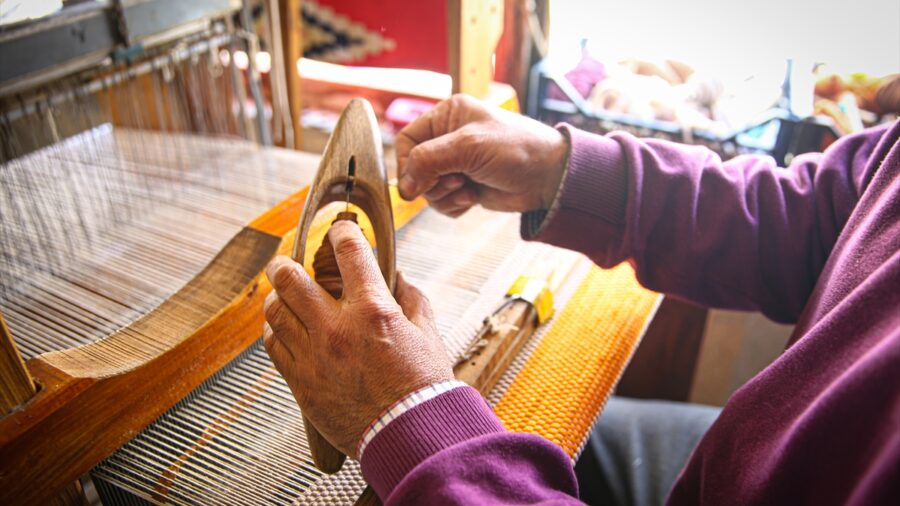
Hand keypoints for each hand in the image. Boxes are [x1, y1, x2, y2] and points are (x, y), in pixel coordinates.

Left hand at [263, 221, 453, 457]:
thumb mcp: (427, 334)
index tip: (338, 230)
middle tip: (286, 262)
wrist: (410, 435)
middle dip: (285, 263)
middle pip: (290, 278)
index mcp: (372, 310)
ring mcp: (315, 356)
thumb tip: (398, 277)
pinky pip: (274, 346)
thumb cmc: (423, 388)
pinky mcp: (302, 384)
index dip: (340, 231)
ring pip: (274, 311)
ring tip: (282, 296)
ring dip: (277, 297)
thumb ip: (412, 299)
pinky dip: (275, 331)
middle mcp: (337, 328)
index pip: (347, 251)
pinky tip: (283, 330)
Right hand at [396, 94, 568, 216]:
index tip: (416, 182)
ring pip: (427, 189)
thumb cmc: (516, 149)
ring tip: (468, 189)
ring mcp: (457, 164)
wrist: (549, 177)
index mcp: (447, 115)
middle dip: (432, 182)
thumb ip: (429, 161)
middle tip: (456, 181)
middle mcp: (449, 138)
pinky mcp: (465, 186)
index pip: (407, 140)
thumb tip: (403, 187)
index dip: (407, 163)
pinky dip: (454, 205)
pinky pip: (442, 202)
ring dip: (444, 196)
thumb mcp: (468, 147)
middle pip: (414, 169)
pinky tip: (473, 198)